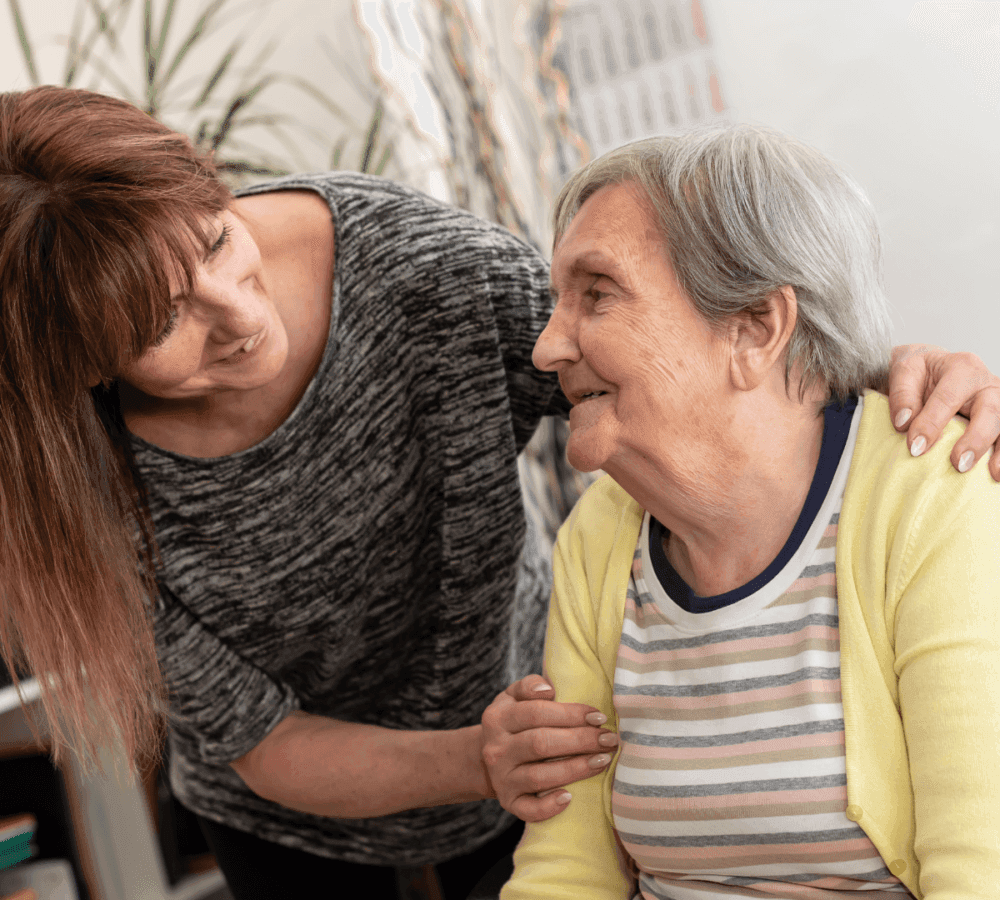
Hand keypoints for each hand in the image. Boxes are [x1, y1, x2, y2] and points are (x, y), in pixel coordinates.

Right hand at [480, 674, 617, 821]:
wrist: (486, 759)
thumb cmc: (513, 723)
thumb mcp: (512, 697)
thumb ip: (529, 686)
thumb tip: (549, 689)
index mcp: (498, 718)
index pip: (536, 712)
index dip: (571, 714)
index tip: (599, 716)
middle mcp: (497, 749)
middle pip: (540, 743)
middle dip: (580, 741)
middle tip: (609, 739)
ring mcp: (502, 778)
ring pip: (539, 776)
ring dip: (575, 769)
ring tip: (603, 761)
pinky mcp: (509, 802)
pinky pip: (528, 810)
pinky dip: (549, 806)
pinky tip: (570, 798)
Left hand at [888, 345, 999, 480]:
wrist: (933, 368)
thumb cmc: (920, 373)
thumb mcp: (904, 371)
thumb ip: (902, 395)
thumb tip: (904, 423)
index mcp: (962, 368)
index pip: (948, 398)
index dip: (932, 423)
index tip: (915, 448)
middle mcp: (987, 384)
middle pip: (991, 411)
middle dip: (976, 439)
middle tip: (958, 464)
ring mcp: (999, 402)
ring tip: (993, 474)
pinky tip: (996, 474)